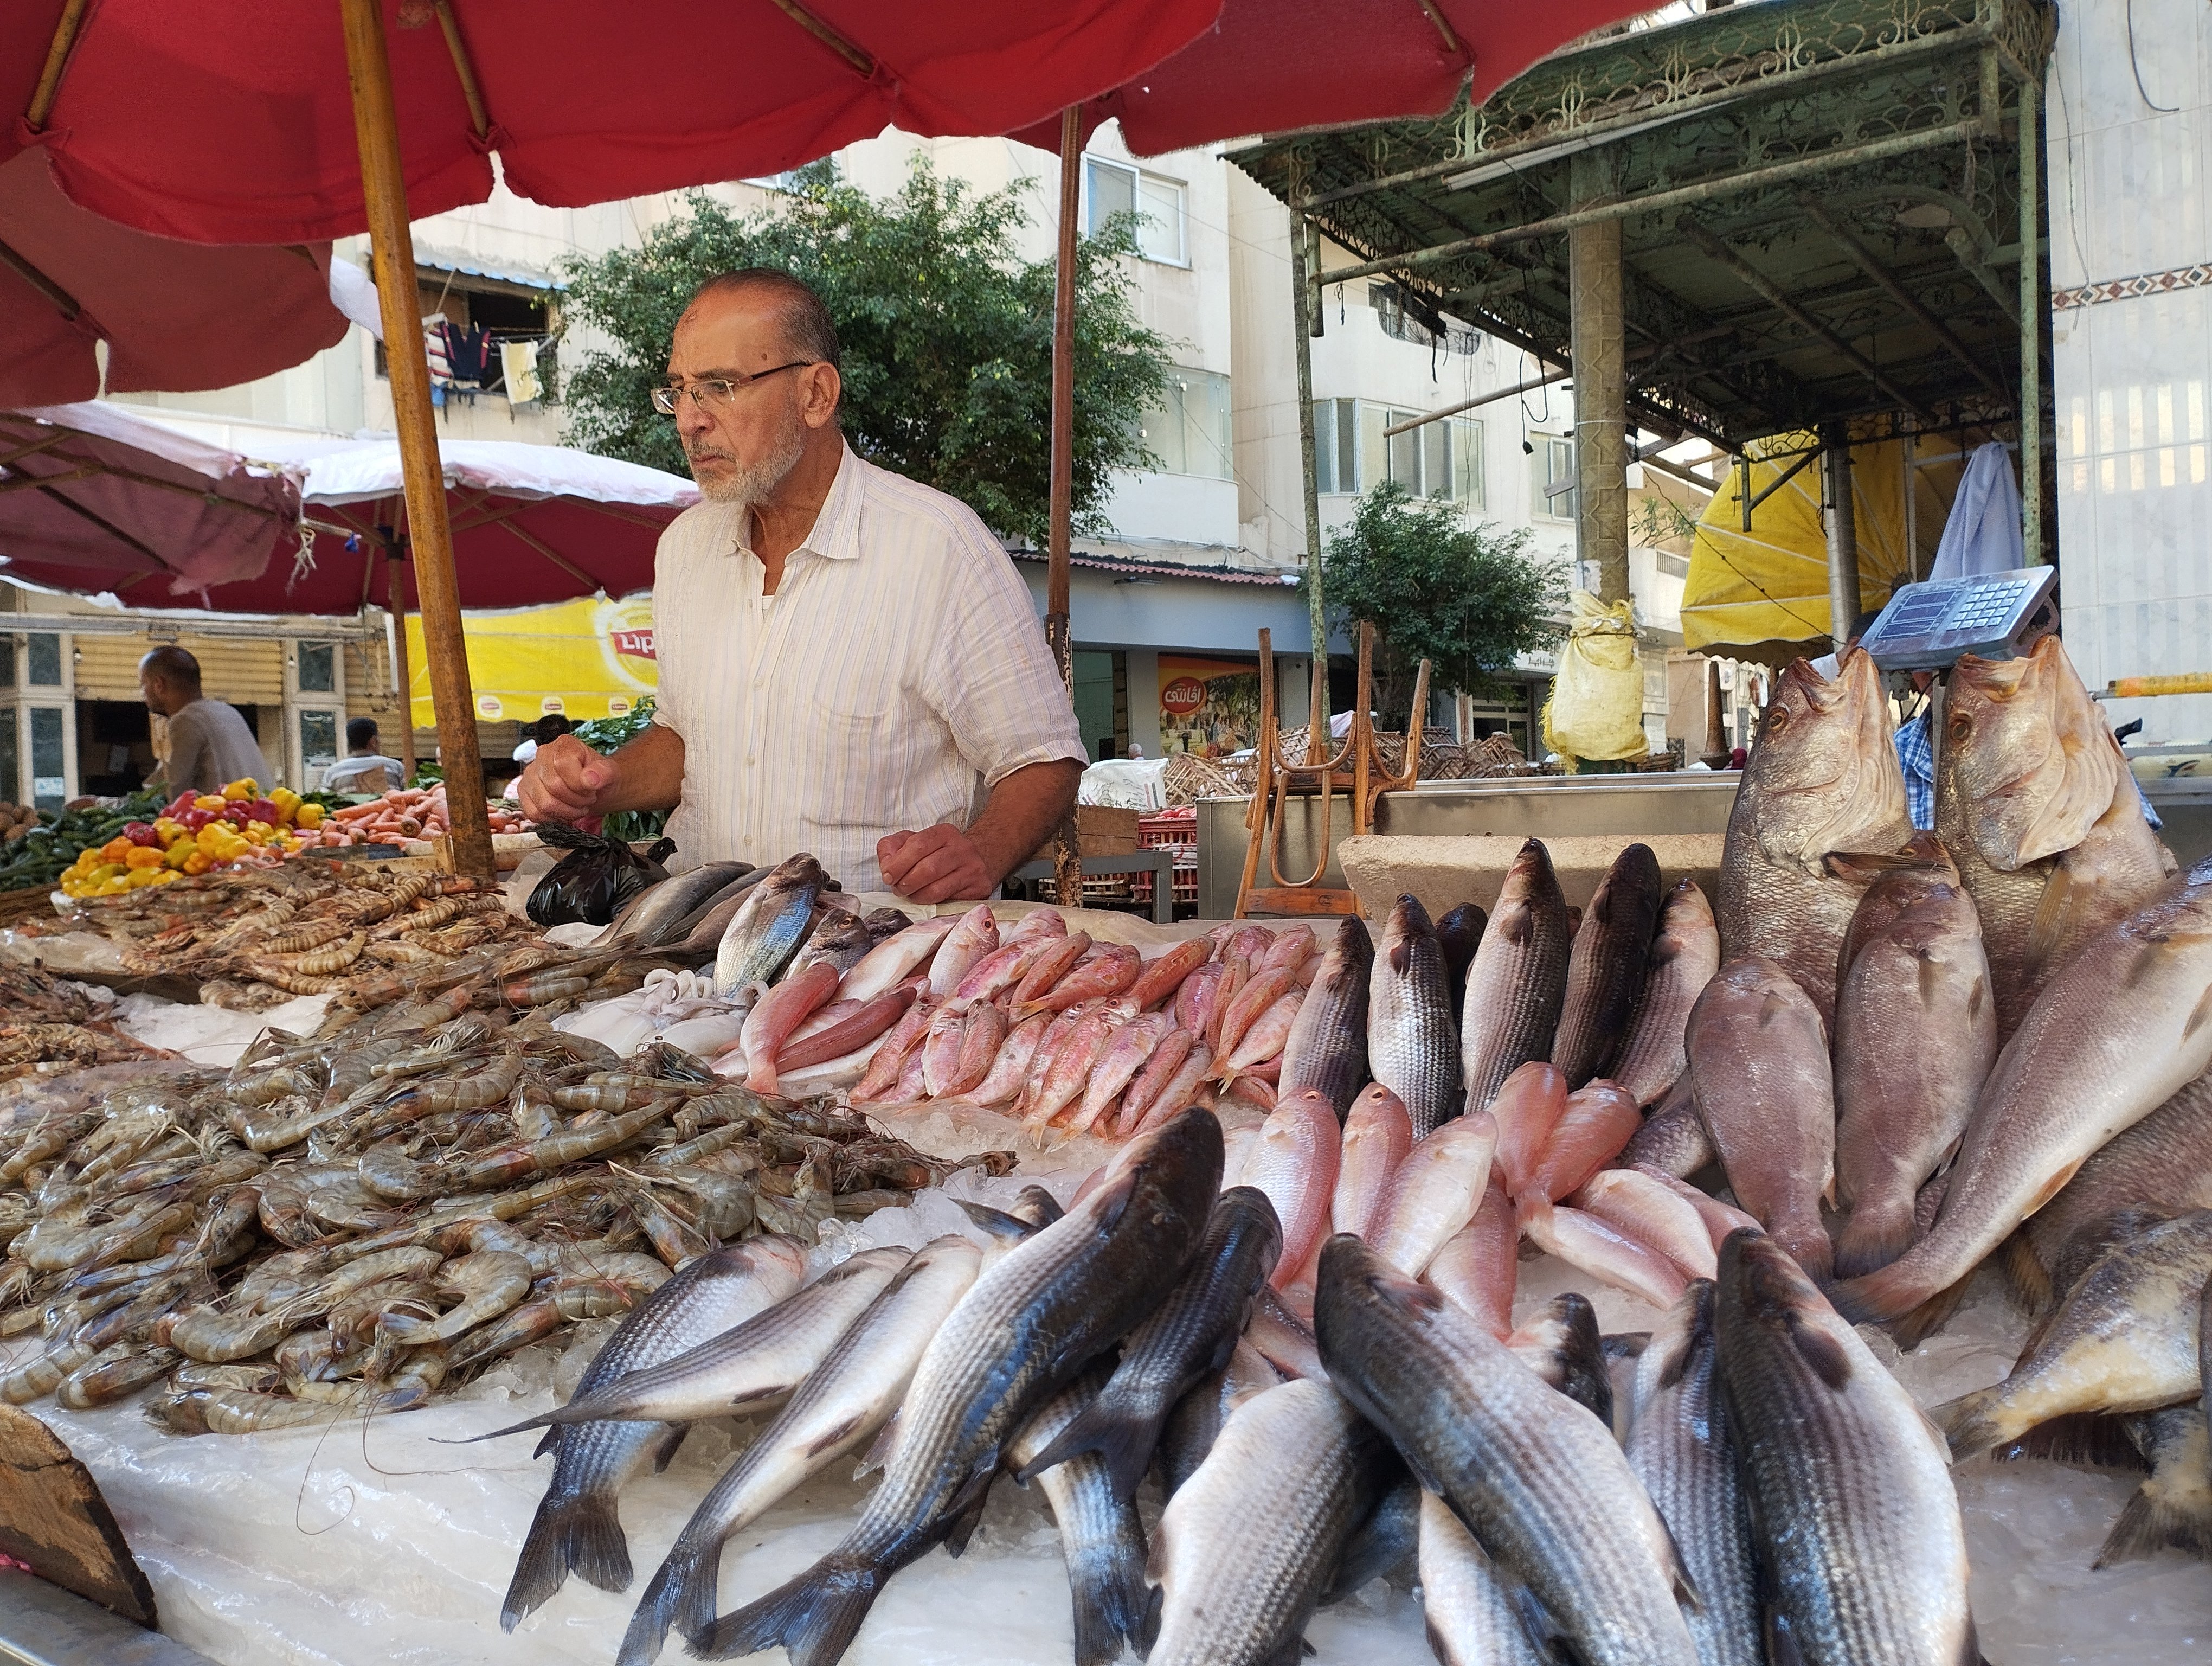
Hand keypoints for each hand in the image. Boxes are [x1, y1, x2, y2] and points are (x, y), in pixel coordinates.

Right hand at [518, 734, 614, 824]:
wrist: (591, 786)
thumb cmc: (598, 776)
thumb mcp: (610, 771)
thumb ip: (604, 772)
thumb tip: (591, 778)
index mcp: (563, 745)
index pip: (563, 765)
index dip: (580, 784)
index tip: (590, 788)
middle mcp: (542, 756)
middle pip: (554, 787)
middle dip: (577, 800)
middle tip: (586, 798)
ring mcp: (530, 775)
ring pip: (545, 804)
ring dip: (567, 812)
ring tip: (577, 805)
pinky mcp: (524, 793)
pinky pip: (534, 813)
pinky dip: (553, 818)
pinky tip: (563, 810)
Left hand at [878, 824, 998, 902]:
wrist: (972, 863)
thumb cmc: (937, 854)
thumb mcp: (912, 843)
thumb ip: (892, 847)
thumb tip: (886, 865)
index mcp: (944, 832)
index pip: (918, 845)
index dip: (898, 863)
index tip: (887, 876)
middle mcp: (962, 848)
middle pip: (928, 868)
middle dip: (906, 882)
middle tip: (898, 888)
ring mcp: (973, 868)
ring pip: (937, 888)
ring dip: (916, 895)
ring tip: (910, 894)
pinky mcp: (979, 888)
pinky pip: (947, 900)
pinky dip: (930, 902)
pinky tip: (925, 898)